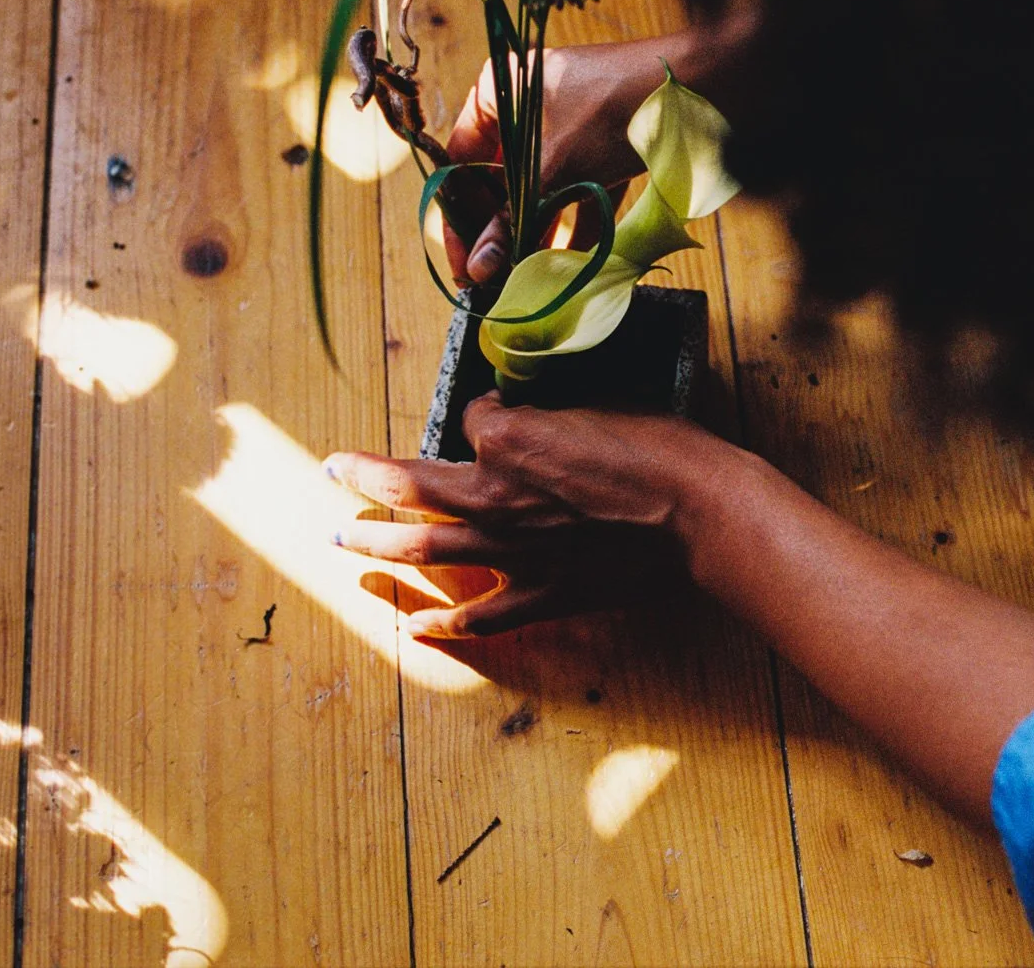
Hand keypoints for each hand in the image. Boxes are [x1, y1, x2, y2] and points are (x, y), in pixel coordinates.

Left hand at [323, 390, 756, 636]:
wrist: (701, 516)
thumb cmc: (660, 451)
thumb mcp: (599, 406)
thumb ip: (547, 416)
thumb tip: (521, 420)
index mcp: (508, 440)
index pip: (468, 420)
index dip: (480, 412)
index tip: (497, 409)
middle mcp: (495, 498)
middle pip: (410, 487)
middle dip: (365, 479)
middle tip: (332, 472)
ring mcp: (514, 552)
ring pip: (426, 548)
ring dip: (377, 543)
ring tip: (342, 538)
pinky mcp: (543, 593)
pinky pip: (481, 615)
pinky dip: (443, 624)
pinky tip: (413, 626)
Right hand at [444, 38, 674, 284]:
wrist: (699, 88)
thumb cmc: (615, 110)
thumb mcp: (555, 167)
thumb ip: (514, 218)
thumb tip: (480, 268)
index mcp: (500, 90)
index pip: (462, 163)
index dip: (460, 218)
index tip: (464, 264)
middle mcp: (528, 106)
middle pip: (501, 181)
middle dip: (500, 232)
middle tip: (493, 280)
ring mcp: (568, 126)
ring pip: (540, 190)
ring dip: (535, 235)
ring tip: (525, 280)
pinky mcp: (603, 147)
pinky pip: (578, 192)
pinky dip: (574, 227)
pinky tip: (566, 268)